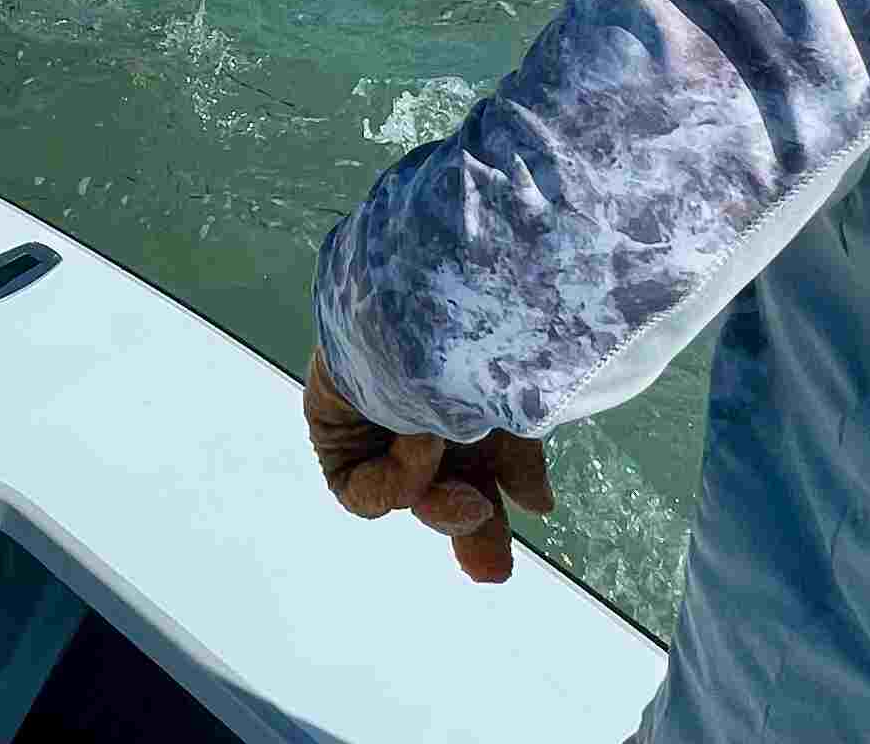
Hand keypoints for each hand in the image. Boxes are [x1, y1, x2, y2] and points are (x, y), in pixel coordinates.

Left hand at [304, 347, 552, 585]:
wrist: (417, 301)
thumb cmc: (462, 342)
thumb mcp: (501, 406)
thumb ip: (515, 457)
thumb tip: (538, 506)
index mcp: (456, 397)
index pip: (472, 467)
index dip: (487, 517)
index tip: (509, 552)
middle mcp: (414, 410)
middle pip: (437, 489)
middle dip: (465, 525)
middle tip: (491, 569)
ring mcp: (371, 422)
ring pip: (401, 494)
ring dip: (436, 502)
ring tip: (466, 489)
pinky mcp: (332, 429)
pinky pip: (359, 487)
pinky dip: (397, 479)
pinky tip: (420, 442)